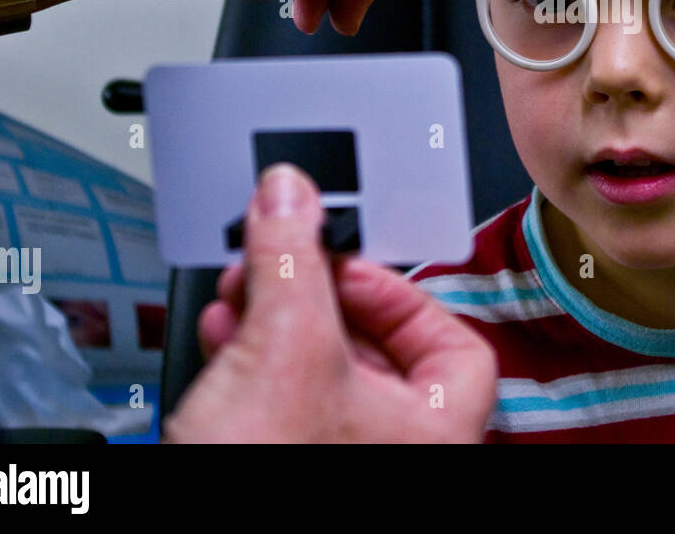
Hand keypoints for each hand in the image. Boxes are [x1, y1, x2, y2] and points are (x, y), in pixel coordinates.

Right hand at [162, 164, 496, 442]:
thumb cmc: (271, 477)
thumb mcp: (287, 346)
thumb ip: (292, 261)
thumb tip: (291, 198)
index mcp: (440, 431)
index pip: (455, 340)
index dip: (399, 291)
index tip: (344, 263)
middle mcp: (398, 453)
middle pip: (374, 349)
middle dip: (312, 295)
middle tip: (278, 264)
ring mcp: (340, 462)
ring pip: (318, 374)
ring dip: (273, 321)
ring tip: (240, 294)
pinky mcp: (282, 463)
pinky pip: (280, 405)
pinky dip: (251, 363)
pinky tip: (219, 339)